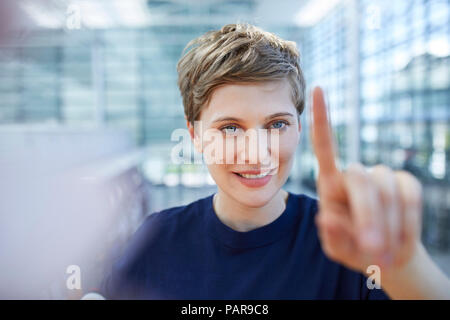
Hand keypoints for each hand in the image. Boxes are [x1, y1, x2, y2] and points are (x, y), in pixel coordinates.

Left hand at [310, 86, 422, 274]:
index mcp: (330, 184)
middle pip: (361, 180)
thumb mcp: (338, 249)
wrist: (387, 258)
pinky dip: (406, 223)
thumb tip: (325, 217)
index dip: (322, 119)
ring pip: (386, 190)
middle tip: (371, 248)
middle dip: (367, 216)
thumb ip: (332, 235)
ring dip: (387, 225)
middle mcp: (355, 174)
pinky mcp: (406, 183)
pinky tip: (399, 240)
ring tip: (382, 251)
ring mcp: (383, 176)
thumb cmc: (355, 249)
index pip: (325, 147)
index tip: (318, 88)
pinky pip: (410, 196)